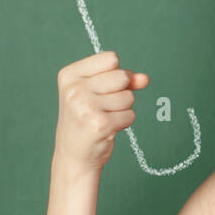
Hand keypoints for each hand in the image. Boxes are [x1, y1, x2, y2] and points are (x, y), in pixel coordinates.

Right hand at [53, 51, 149, 172]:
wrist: (74, 156)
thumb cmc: (86, 119)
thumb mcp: (98, 92)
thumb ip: (123, 80)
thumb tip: (145, 79)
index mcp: (69, 75)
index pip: (111, 59)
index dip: (115, 73)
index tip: (101, 89)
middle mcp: (74, 89)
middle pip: (122, 76)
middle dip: (121, 92)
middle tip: (103, 107)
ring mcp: (86, 107)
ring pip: (129, 97)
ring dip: (122, 109)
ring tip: (103, 118)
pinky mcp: (100, 124)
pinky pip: (130, 115)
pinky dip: (124, 122)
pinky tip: (107, 129)